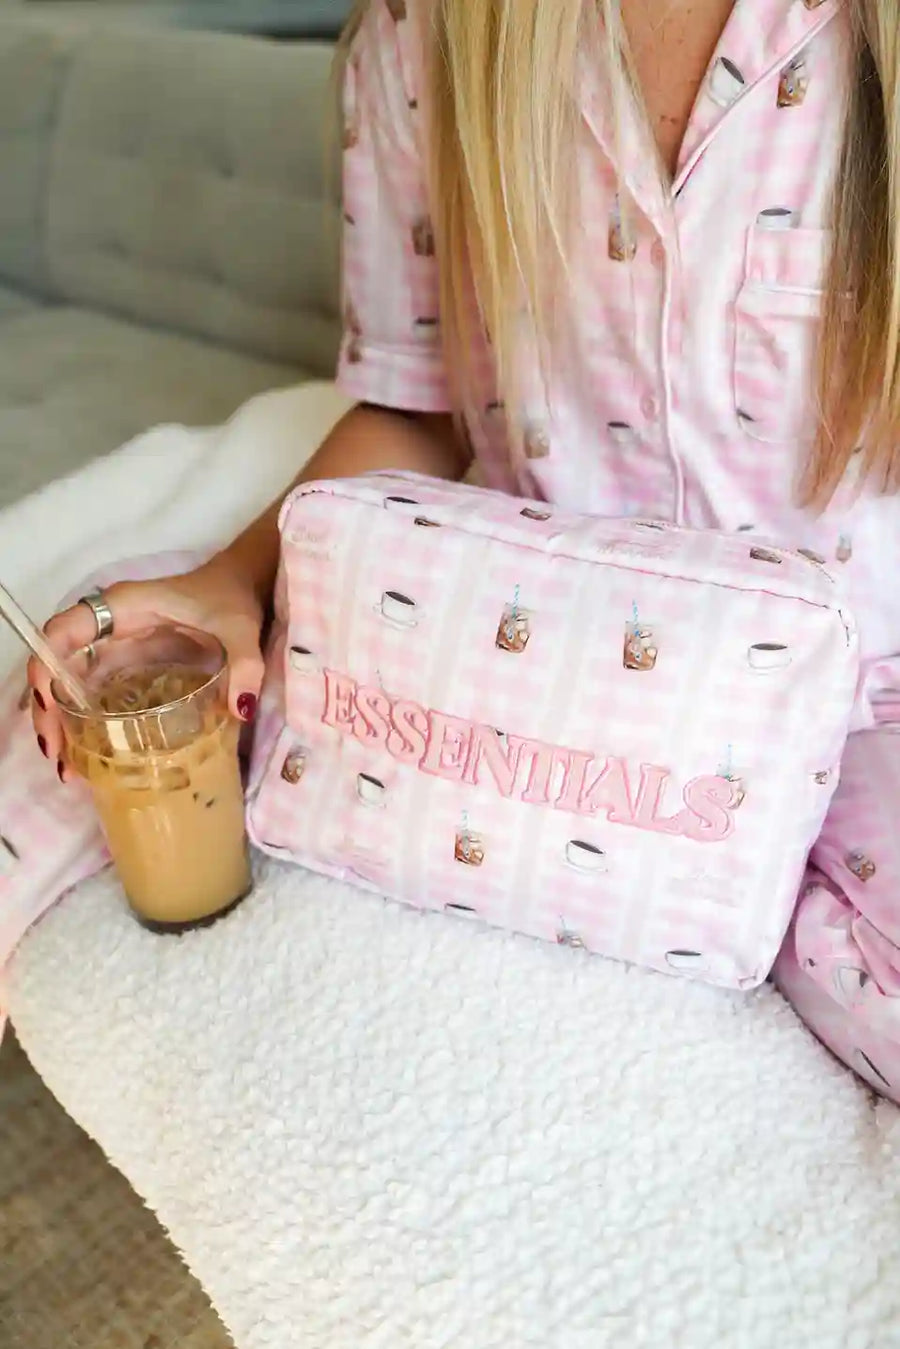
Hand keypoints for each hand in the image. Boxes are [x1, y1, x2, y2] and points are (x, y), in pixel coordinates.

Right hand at [29, 556, 265, 774]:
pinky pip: (94, 689)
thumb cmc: (231, 598)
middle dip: (49, 708)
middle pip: (59, 663)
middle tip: (56, 753)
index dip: (48, 664)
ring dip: (62, 719)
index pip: (66, 631)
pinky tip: (89, 753)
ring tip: (66, 765)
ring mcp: (116, 645)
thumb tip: (240, 708)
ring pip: (72, 681)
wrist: (239, 585)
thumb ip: (244, 662)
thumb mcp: (240, 627)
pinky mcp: (128, 662)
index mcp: (125, 607)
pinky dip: (85, 719)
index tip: (49, 704)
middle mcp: (110, 626)